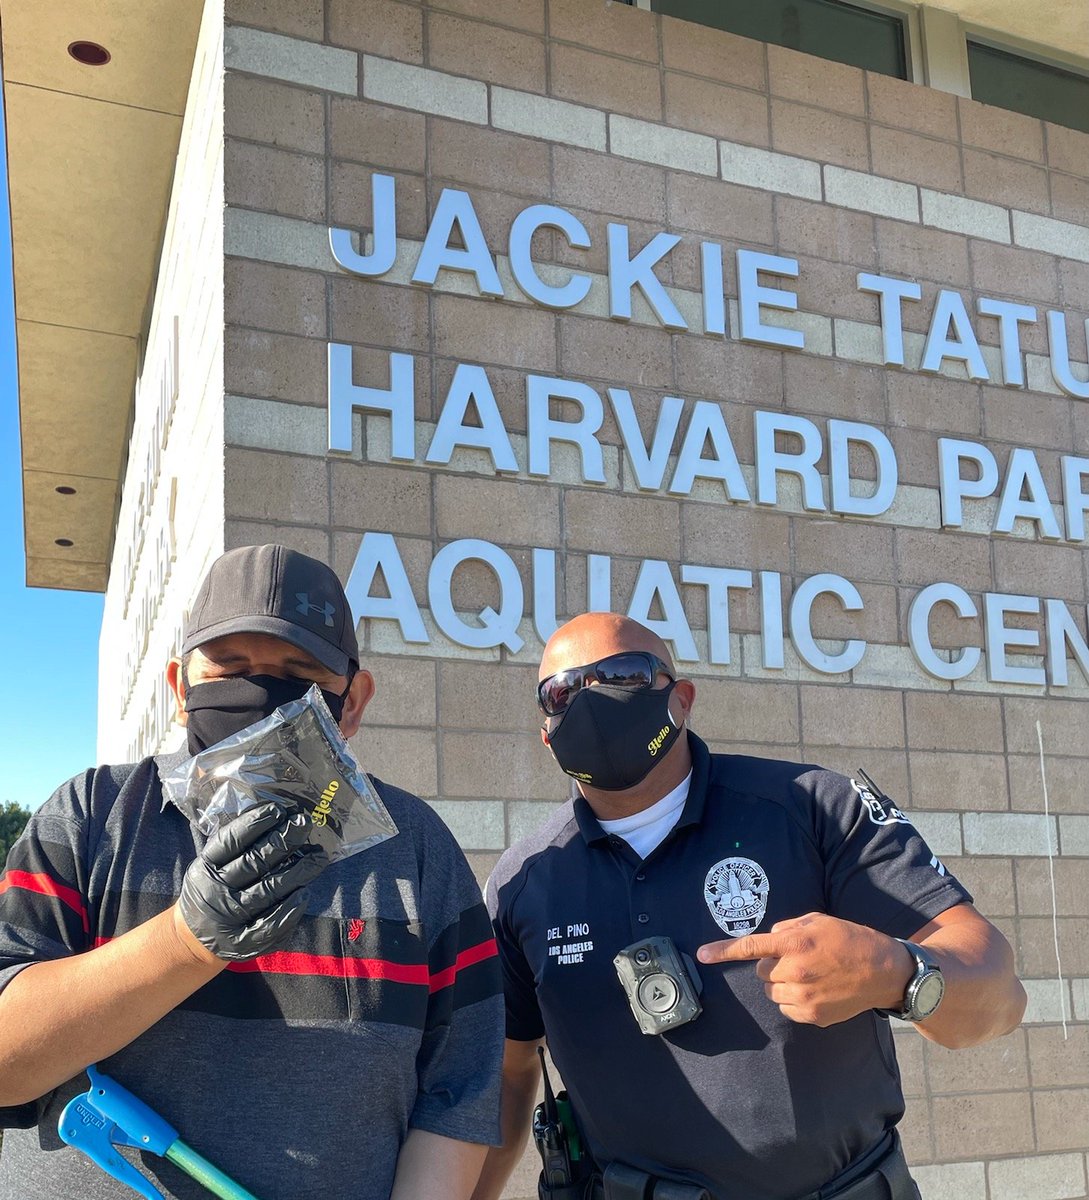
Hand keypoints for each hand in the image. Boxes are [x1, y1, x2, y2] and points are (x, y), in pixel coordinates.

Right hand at [176, 802, 328, 961]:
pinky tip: (305, 892)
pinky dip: (289, 908)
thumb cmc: (213, 889)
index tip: (278, 810)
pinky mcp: (242, 943)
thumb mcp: (211, 865)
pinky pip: (270, 924)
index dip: (253, 824)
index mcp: (205, 868)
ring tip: (319, 856)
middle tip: (305, 823)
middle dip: (283, 841)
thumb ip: (234, 844)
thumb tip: (274, 815)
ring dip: (297, 871)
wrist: (193, 939)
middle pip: (254, 863)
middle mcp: (215, 893)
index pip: (230, 842)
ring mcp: (228, 919)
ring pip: (268, 890)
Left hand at [697, 912, 912, 1026]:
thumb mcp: (818, 921)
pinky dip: (793, 1000)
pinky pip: (786, 1008)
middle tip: (798, 959)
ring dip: (782, 983)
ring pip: (772, 991)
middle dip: (773, 964)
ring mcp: (803, 998)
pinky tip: (816, 990)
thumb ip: (788, 927)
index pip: (750, 947)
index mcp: (795, 943)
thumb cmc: (851, 940)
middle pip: (761, 971)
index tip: (701, 955)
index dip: (722, 951)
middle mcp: (795, 972)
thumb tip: (770, 938)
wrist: (885, 972)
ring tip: (810, 975)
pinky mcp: (812, 1017)